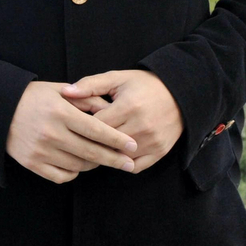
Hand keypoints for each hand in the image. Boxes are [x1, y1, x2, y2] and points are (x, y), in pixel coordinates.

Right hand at [5, 80, 137, 183]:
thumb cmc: (33, 97)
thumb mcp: (59, 90)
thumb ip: (86, 99)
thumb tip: (112, 110)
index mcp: (60, 112)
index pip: (96, 130)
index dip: (117, 140)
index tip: (132, 146)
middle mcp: (52, 133)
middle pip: (92, 153)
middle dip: (114, 159)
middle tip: (130, 164)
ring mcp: (41, 150)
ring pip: (79, 166)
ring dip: (94, 164)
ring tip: (101, 159)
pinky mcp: (33, 164)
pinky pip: (62, 176)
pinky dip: (74, 172)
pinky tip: (78, 164)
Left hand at [61, 70, 183, 171]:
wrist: (180, 93)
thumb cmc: (144, 84)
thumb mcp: (117, 78)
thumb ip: (90, 85)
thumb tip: (65, 92)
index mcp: (128, 107)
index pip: (95, 127)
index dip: (80, 128)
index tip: (70, 127)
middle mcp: (142, 127)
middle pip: (106, 145)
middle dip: (89, 144)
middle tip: (75, 143)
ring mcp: (152, 141)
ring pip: (119, 158)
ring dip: (105, 156)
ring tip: (92, 150)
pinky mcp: (160, 152)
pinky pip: (135, 167)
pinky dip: (122, 164)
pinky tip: (113, 155)